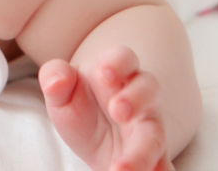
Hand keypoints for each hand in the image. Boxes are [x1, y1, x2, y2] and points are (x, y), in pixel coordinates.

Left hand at [38, 45, 172, 170]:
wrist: (95, 138)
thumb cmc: (79, 103)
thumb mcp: (60, 91)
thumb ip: (55, 76)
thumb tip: (56, 81)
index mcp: (116, 72)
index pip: (124, 58)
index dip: (117, 63)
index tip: (104, 73)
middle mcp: (139, 96)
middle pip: (147, 89)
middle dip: (135, 98)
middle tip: (117, 111)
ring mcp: (149, 127)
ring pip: (155, 134)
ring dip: (142, 151)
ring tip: (121, 169)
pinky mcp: (155, 156)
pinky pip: (162, 165)